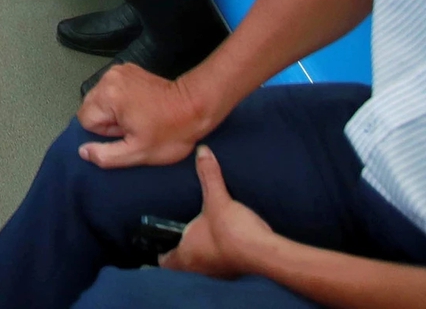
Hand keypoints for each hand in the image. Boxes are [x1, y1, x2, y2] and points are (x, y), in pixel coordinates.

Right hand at [77, 64, 214, 169]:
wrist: (197, 106)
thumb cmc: (172, 131)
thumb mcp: (138, 153)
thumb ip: (106, 155)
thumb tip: (83, 151)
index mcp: (108, 95)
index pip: (86, 119)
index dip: (105, 132)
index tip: (127, 132)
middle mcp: (110, 77)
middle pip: (92, 106)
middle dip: (109, 120)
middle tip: (134, 126)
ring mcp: (120, 71)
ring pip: (101, 99)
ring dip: (115, 111)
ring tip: (139, 117)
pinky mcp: (129, 70)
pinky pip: (113, 90)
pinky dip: (122, 100)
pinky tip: (140, 107)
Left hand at [160, 147, 276, 278]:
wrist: (264, 252)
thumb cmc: (231, 230)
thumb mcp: (217, 198)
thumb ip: (209, 175)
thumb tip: (202, 150)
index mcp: (186, 254)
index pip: (165, 261)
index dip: (162, 253)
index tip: (161, 244)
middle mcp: (199, 268)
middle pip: (184, 265)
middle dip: (182, 252)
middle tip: (181, 237)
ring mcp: (218, 274)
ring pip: (204, 267)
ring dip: (203, 256)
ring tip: (203, 240)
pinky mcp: (236, 273)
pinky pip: (223, 267)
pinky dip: (221, 258)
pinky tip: (227, 245)